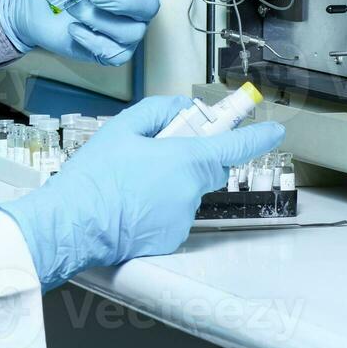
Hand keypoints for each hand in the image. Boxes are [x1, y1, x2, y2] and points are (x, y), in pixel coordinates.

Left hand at [0, 0, 159, 64]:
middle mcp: (136, 0)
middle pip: (149, 5)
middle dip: (121, 1)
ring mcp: (127, 27)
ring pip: (131, 32)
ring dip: (96, 19)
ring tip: (72, 7)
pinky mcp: (112, 50)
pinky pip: (115, 54)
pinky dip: (91, 41)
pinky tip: (72, 29)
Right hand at [0, 96, 285, 289]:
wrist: (72, 223)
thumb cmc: (93, 178)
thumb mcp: (121, 128)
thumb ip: (158, 111)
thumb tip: (180, 109)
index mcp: (184, 159)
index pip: (234, 145)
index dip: (258, 136)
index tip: (274, 131)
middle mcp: (190, 191)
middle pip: (208, 168)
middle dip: (192, 157)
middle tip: (158, 152)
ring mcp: (182, 218)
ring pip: (188, 191)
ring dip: (170, 183)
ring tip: (130, 183)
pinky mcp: (171, 238)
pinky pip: (174, 214)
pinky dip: (158, 206)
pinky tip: (130, 203)